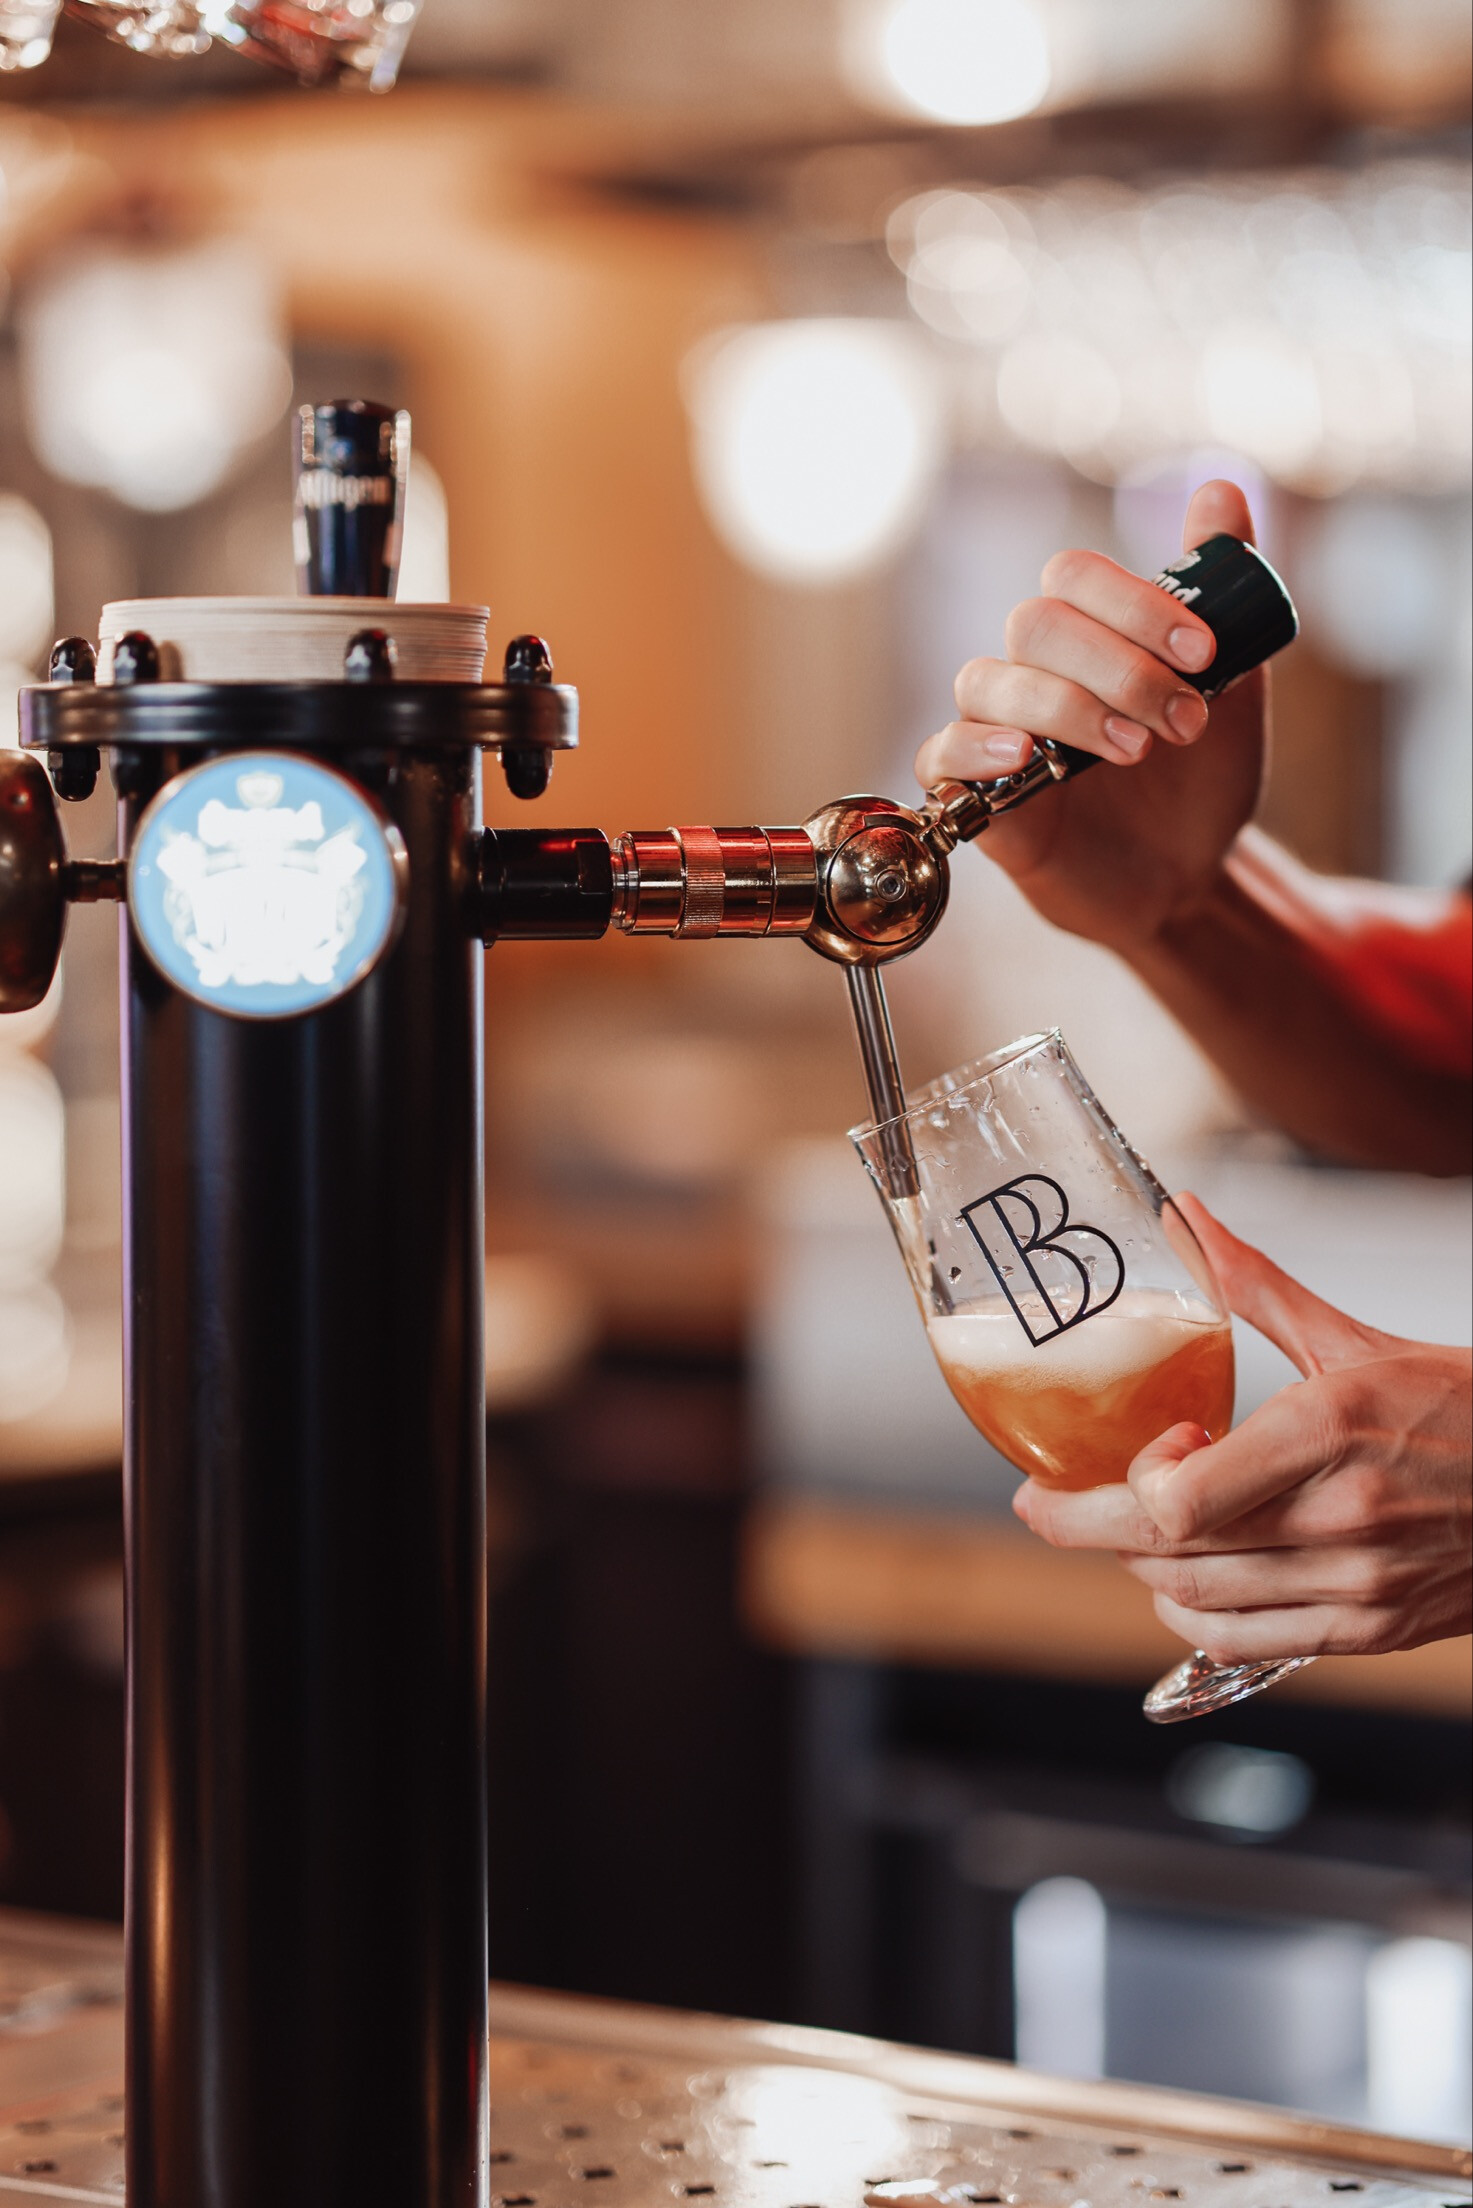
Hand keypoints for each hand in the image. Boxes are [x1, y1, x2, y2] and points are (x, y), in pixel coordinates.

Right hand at [914, 482, 1267, 954]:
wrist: (1192, 877)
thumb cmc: (1199, 780)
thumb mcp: (1234, 683)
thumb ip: (1223, 590)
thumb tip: (1222, 488)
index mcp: (1086, 635)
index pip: (1075, 577)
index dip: (1136, 603)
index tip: (1204, 651)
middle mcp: (1033, 672)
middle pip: (1035, 623)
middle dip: (1120, 665)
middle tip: (1185, 717)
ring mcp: (998, 731)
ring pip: (990, 681)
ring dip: (1068, 706)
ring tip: (1138, 749)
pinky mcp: (976, 797)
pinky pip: (939, 755)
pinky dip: (973, 748)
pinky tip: (1025, 757)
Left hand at [1013, 1194, 1472, 1660]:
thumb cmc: (1467, 1408)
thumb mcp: (1355, 1337)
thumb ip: (1254, 1285)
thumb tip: (1186, 1218)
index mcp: (1327, 1432)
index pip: (1177, 1501)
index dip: (1122, 1487)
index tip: (1124, 1449)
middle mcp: (1338, 1516)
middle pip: (1168, 1552)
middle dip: (1089, 1526)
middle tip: (1047, 1503)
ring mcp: (1357, 1582)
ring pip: (1197, 1601)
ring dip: (1140, 1567)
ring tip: (1128, 1526)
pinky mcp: (1370, 1627)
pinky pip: (1246, 1643)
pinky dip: (1191, 1617)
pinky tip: (1184, 1579)